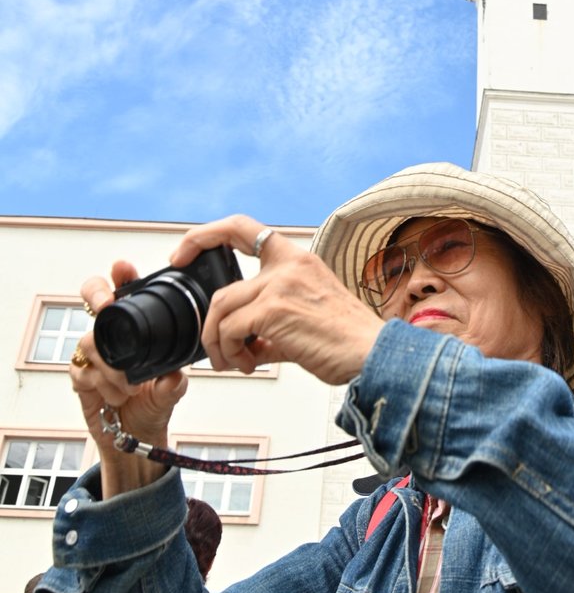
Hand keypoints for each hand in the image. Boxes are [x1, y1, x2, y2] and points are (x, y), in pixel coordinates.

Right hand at [75, 263, 187, 496]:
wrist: (138, 434)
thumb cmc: (155, 401)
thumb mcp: (173, 389)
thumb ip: (174, 381)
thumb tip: (174, 375)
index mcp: (138, 326)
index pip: (126, 291)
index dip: (121, 275)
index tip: (123, 268)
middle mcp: (113, 333)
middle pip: (92, 297)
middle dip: (97, 294)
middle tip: (106, 304)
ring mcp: (93, 352)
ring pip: (89, 341)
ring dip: (111, 365)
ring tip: (132, 387)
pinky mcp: (80, 375)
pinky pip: (83, 371)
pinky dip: (102, 384)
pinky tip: (117, 396)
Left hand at [171, 215, 382, 384]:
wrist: (371, 353)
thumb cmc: (347, 339)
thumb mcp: (306, 318)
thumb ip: (271, 325)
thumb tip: (245, 346)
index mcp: (298, 260)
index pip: (241, 227)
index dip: (204, 236)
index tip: (183, 254)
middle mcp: (289, 265)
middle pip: (221, 288)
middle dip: (208, 324)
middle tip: (210, 347)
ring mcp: (281, 285)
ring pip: (221, 311)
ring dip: (219, 345)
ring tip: (235, 363)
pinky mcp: (275, 309)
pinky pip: (231, 331)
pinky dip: (232, 353)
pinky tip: (250, 364)